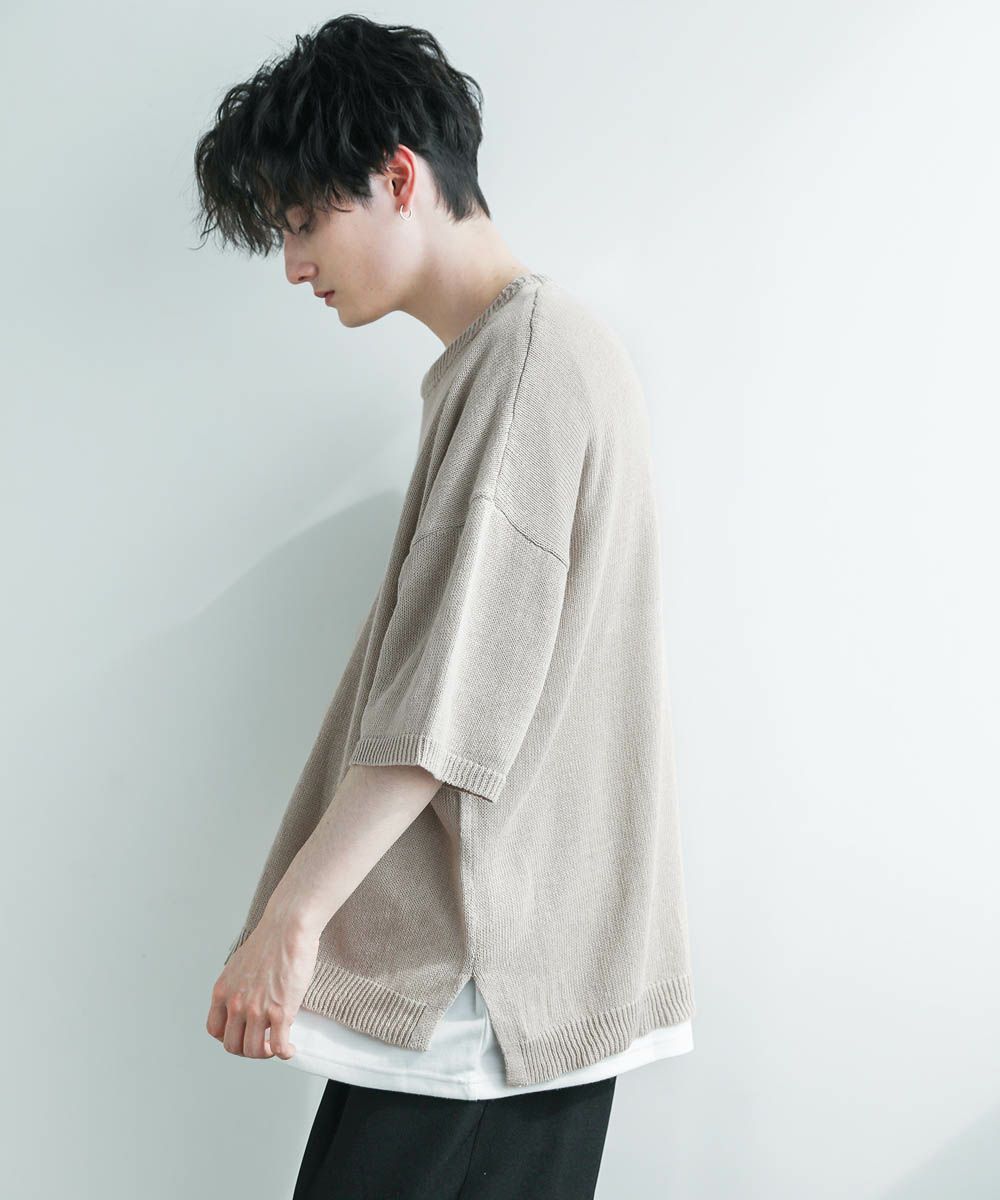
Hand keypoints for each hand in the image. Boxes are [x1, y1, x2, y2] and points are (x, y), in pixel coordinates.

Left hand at [206, 915, 318, 1059]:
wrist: (288, 926)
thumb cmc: (270, 939)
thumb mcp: (240, 965)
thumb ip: (239, 987)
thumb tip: (249, 1000)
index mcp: (223, 991)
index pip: (215, 1030)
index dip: (229, 1037)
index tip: (243, 1034)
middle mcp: (236, 1003)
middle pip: (232, 1045)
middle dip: (248, 1049)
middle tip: (263, 1042)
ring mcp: (257, 1009)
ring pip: (254, 1050)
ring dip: (266, 1053)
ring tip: (277, 1045)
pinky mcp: (281, 1011)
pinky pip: (279, 1046)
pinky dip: (285, 1053)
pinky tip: (290, 1048)